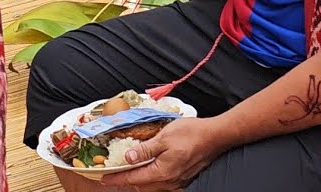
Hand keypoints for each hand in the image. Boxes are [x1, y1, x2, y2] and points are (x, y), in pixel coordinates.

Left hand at [101, 117, 228, 191]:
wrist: (216, 136)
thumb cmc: (192, 133)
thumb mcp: (164, 137)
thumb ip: (145, 149)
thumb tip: (128, 157)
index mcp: (161, 172)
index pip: (133, 178)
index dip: (117, 177)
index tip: (104, 177)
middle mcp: (168, 181)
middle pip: (141, 186)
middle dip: (127, 180)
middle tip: (115, 171)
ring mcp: (176, 181)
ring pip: (151, 186)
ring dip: (139, 178)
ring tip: (131, 167)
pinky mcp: (182, 178)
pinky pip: (162, 183)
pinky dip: (151, 177)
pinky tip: (150, 166)